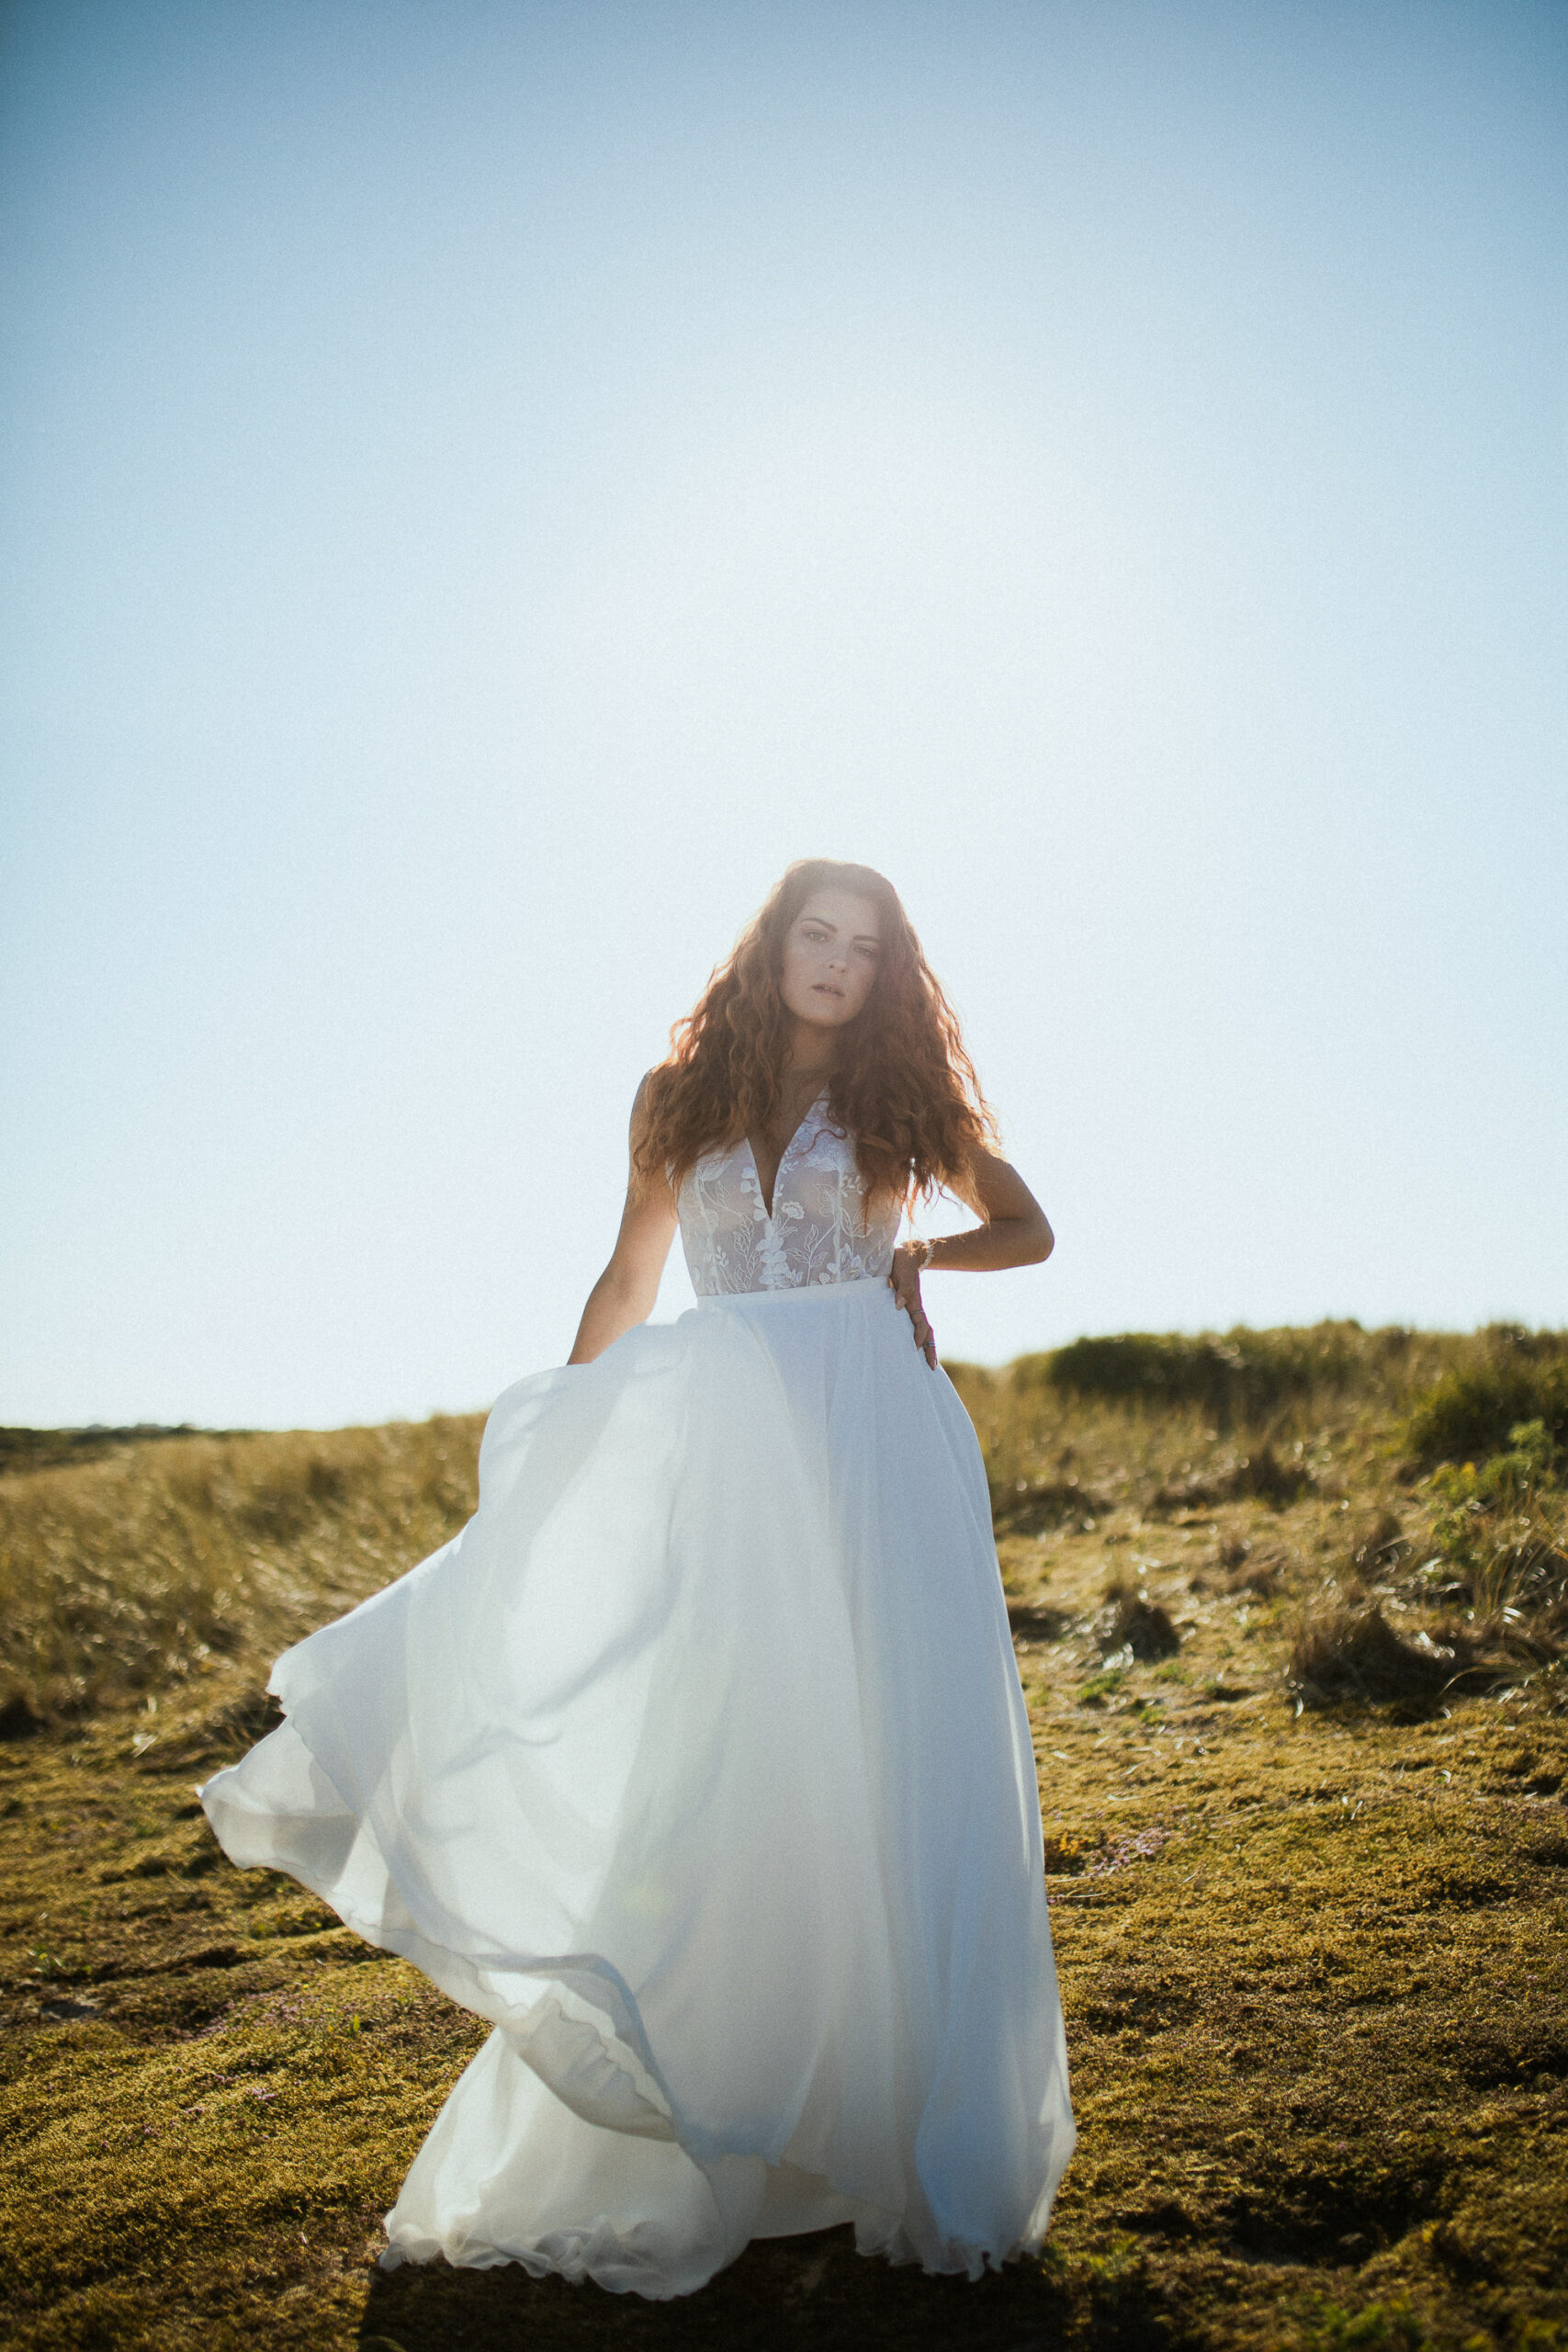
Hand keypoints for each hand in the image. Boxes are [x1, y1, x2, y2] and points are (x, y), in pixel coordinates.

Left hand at [889, 1246, 936, 1368]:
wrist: (907, 1254)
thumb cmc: (903, 1262)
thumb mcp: (902, 1272)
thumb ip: (903, 1288)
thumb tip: (898, 1305)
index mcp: (915, 1303)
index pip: (921, 1324)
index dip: (919, 1336)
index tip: (915, 1349)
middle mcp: (916, 1308)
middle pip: (927, 1332)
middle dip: (930, 1350)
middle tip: (931, 1368)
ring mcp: (912, 1309)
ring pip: (923, 1331)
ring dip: (925, 1347)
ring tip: (925, 1365)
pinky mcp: (906, 1308)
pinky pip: (912, 1326)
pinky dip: (914, 1338)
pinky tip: (910, 1349)